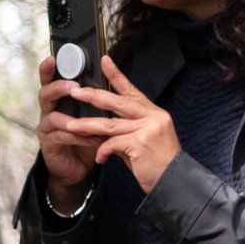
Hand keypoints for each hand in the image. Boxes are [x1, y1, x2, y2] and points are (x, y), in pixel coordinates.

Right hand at [36, 53, 102, 207]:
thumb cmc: (86, 138)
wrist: (78, 169)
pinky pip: (61, 137)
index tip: (54, 57)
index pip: (50, 80)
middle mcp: (48, 111)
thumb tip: (111, 79)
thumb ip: (95, 101)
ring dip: (70, 118)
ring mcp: (46, 128)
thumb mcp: (92, 116)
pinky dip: (77, 137)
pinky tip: (91, 138)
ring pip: (51, 117)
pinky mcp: (49, 145)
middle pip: (45, 94)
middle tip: (74, 87)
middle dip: (58, 88)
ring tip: (84, 120)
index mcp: (58, 100)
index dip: (49, 69)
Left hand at [60, 55, 181, 193]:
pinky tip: (99, 158)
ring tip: (70, 125)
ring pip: (110, 124)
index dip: (117, 75)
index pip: (132, 90)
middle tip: (75, 91)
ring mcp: (148, 129)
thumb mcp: (142, 141)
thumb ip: (125, 130)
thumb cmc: (157, 163)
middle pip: (118, 102)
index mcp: (153, 113)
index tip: (104, 60)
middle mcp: (153, 117)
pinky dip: (102, 151)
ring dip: (87, 126)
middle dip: (94, 96)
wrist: (174, 183)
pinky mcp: (140, 144)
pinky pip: (112, 144)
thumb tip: (102, 127)